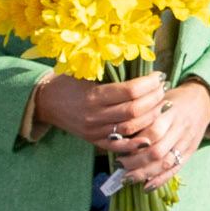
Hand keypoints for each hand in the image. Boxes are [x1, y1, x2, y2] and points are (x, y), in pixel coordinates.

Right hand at [35, 72, 166, 158]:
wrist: (45, 102)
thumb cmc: (67, 82)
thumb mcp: (86, 72)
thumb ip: (111, 72)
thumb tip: (142, 64)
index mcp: (94, 96)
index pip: (130, 91)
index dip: (149, 84)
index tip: (159, 76)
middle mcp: (95, 116)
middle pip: (134, 110)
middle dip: (154, 99)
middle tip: (164, 88)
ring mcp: (95, 131)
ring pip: (131, 128)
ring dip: (151, 117)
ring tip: (162, 104)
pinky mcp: (94, 141)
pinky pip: (119, 146)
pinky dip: (137, 142)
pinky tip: (151, 133)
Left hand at [121, 82, 209, 188]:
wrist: (202, 102)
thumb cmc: (172, 101)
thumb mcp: (157, 101)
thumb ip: (142, 116)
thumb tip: (117, 137)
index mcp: (170, 112)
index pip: (151, 131)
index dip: (133, 142)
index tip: (115, 147)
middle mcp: (180, 128)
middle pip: (157, 151)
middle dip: (135, 162)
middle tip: (118, 164)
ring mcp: (186, 142)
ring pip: (165, 163)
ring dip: (144, 174)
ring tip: (127, 179)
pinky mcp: (190, 153)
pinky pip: (175, 170)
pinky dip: (159, 180)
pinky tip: (146, 187)